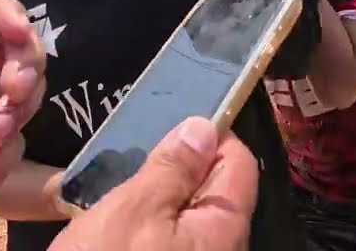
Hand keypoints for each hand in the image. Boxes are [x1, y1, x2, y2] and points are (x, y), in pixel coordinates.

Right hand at [48, 117, 257, 250]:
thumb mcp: (133, 211)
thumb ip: (172, 168)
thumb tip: (206, 125)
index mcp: (224, 228)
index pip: (239, 163)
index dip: (211, 134)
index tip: (172, 117)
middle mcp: (220, 250)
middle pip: (215, 189)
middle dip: (180, 165)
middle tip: (137, 150)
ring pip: (188, 215)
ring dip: (158, 194)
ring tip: (121, 180)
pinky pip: (169, 239)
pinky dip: (147, 222)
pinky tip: (116, 217)